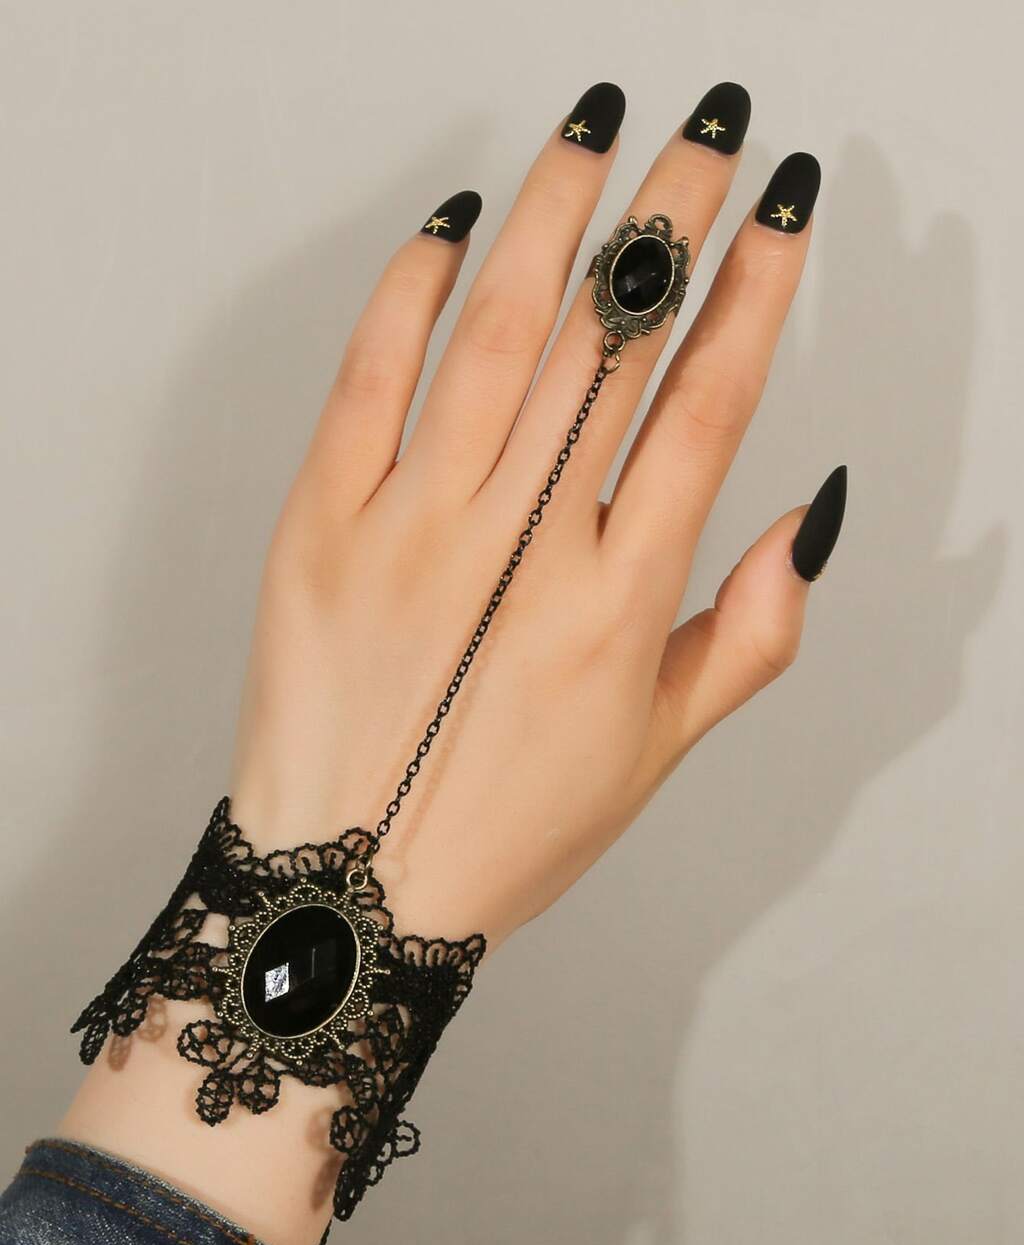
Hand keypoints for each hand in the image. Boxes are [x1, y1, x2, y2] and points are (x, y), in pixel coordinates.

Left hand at [228, 81, 845, 956]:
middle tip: (713, 136)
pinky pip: (369, 377)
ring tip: (602, 136)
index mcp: (615, 606)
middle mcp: (519, 553)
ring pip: (499, 338)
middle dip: (673, 223)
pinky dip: (414, 291)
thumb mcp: (656, 751)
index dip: (756, 300)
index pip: (704, 414)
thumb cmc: (505, 824)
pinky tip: (460, 228)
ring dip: (560, 222)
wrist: (346, 884)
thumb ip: (751, 633)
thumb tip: (806, 517)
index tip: (785, 217)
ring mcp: (410, 529)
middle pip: (613, 350)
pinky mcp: (319, 525)